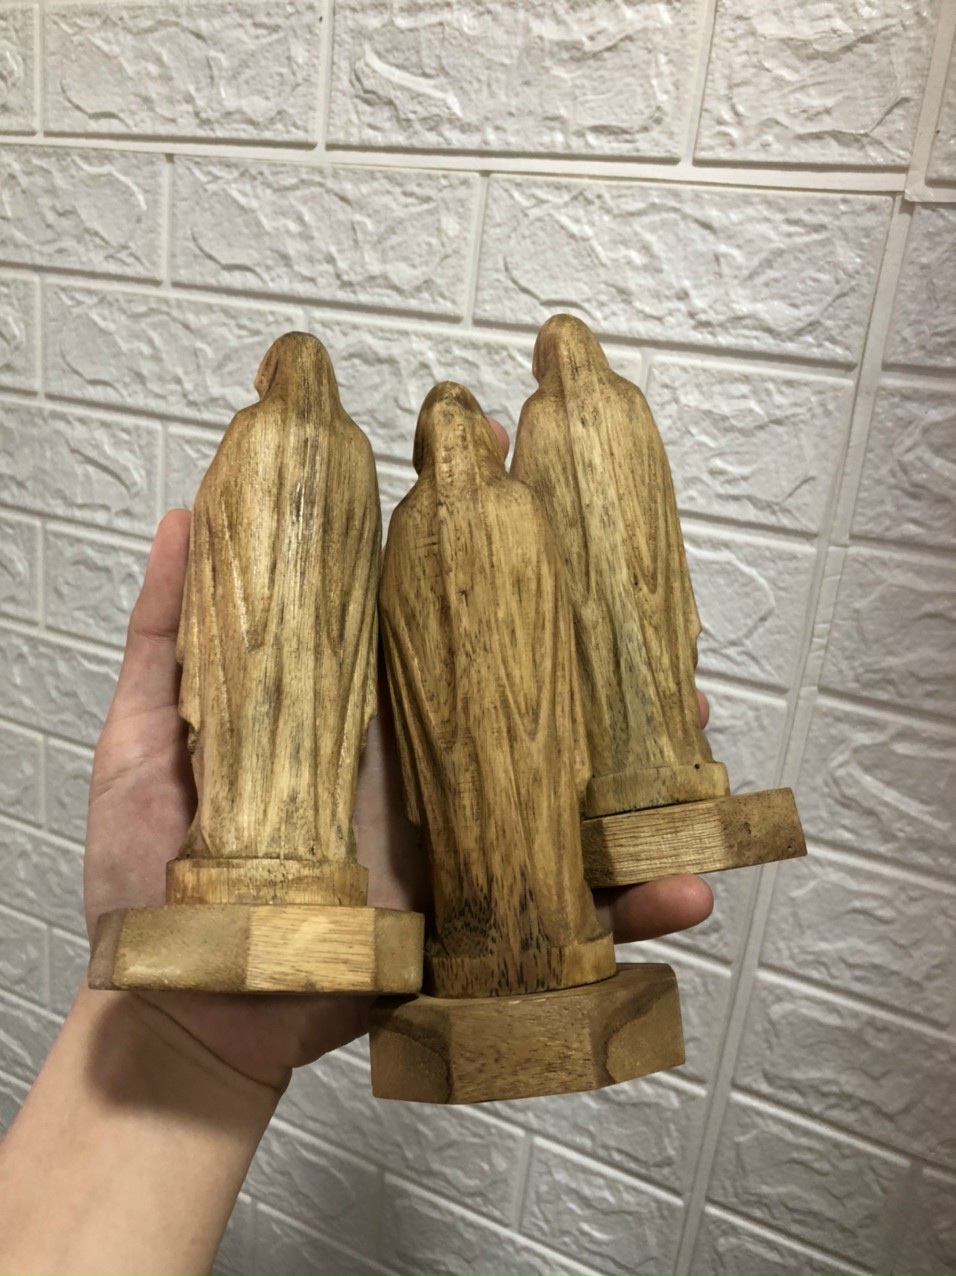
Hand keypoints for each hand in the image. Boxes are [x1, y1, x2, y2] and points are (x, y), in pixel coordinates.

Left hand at [85, 464, 711, 1093]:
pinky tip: (680, 886)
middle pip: (524, 689)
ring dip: (640, 764)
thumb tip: (190, 517)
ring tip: (694, 731)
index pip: (434, 608)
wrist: (187, 1005)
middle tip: (645, 601)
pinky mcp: (473, 918)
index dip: (475, 542)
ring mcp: (456, 838)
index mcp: (361, 708)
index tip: (508, 465)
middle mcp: (425, 762)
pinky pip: (565, 908)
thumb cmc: (148, 871)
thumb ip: (168, 636)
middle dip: (591, 642)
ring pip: (569, 788)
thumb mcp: (149, 738)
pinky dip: (628, 900)